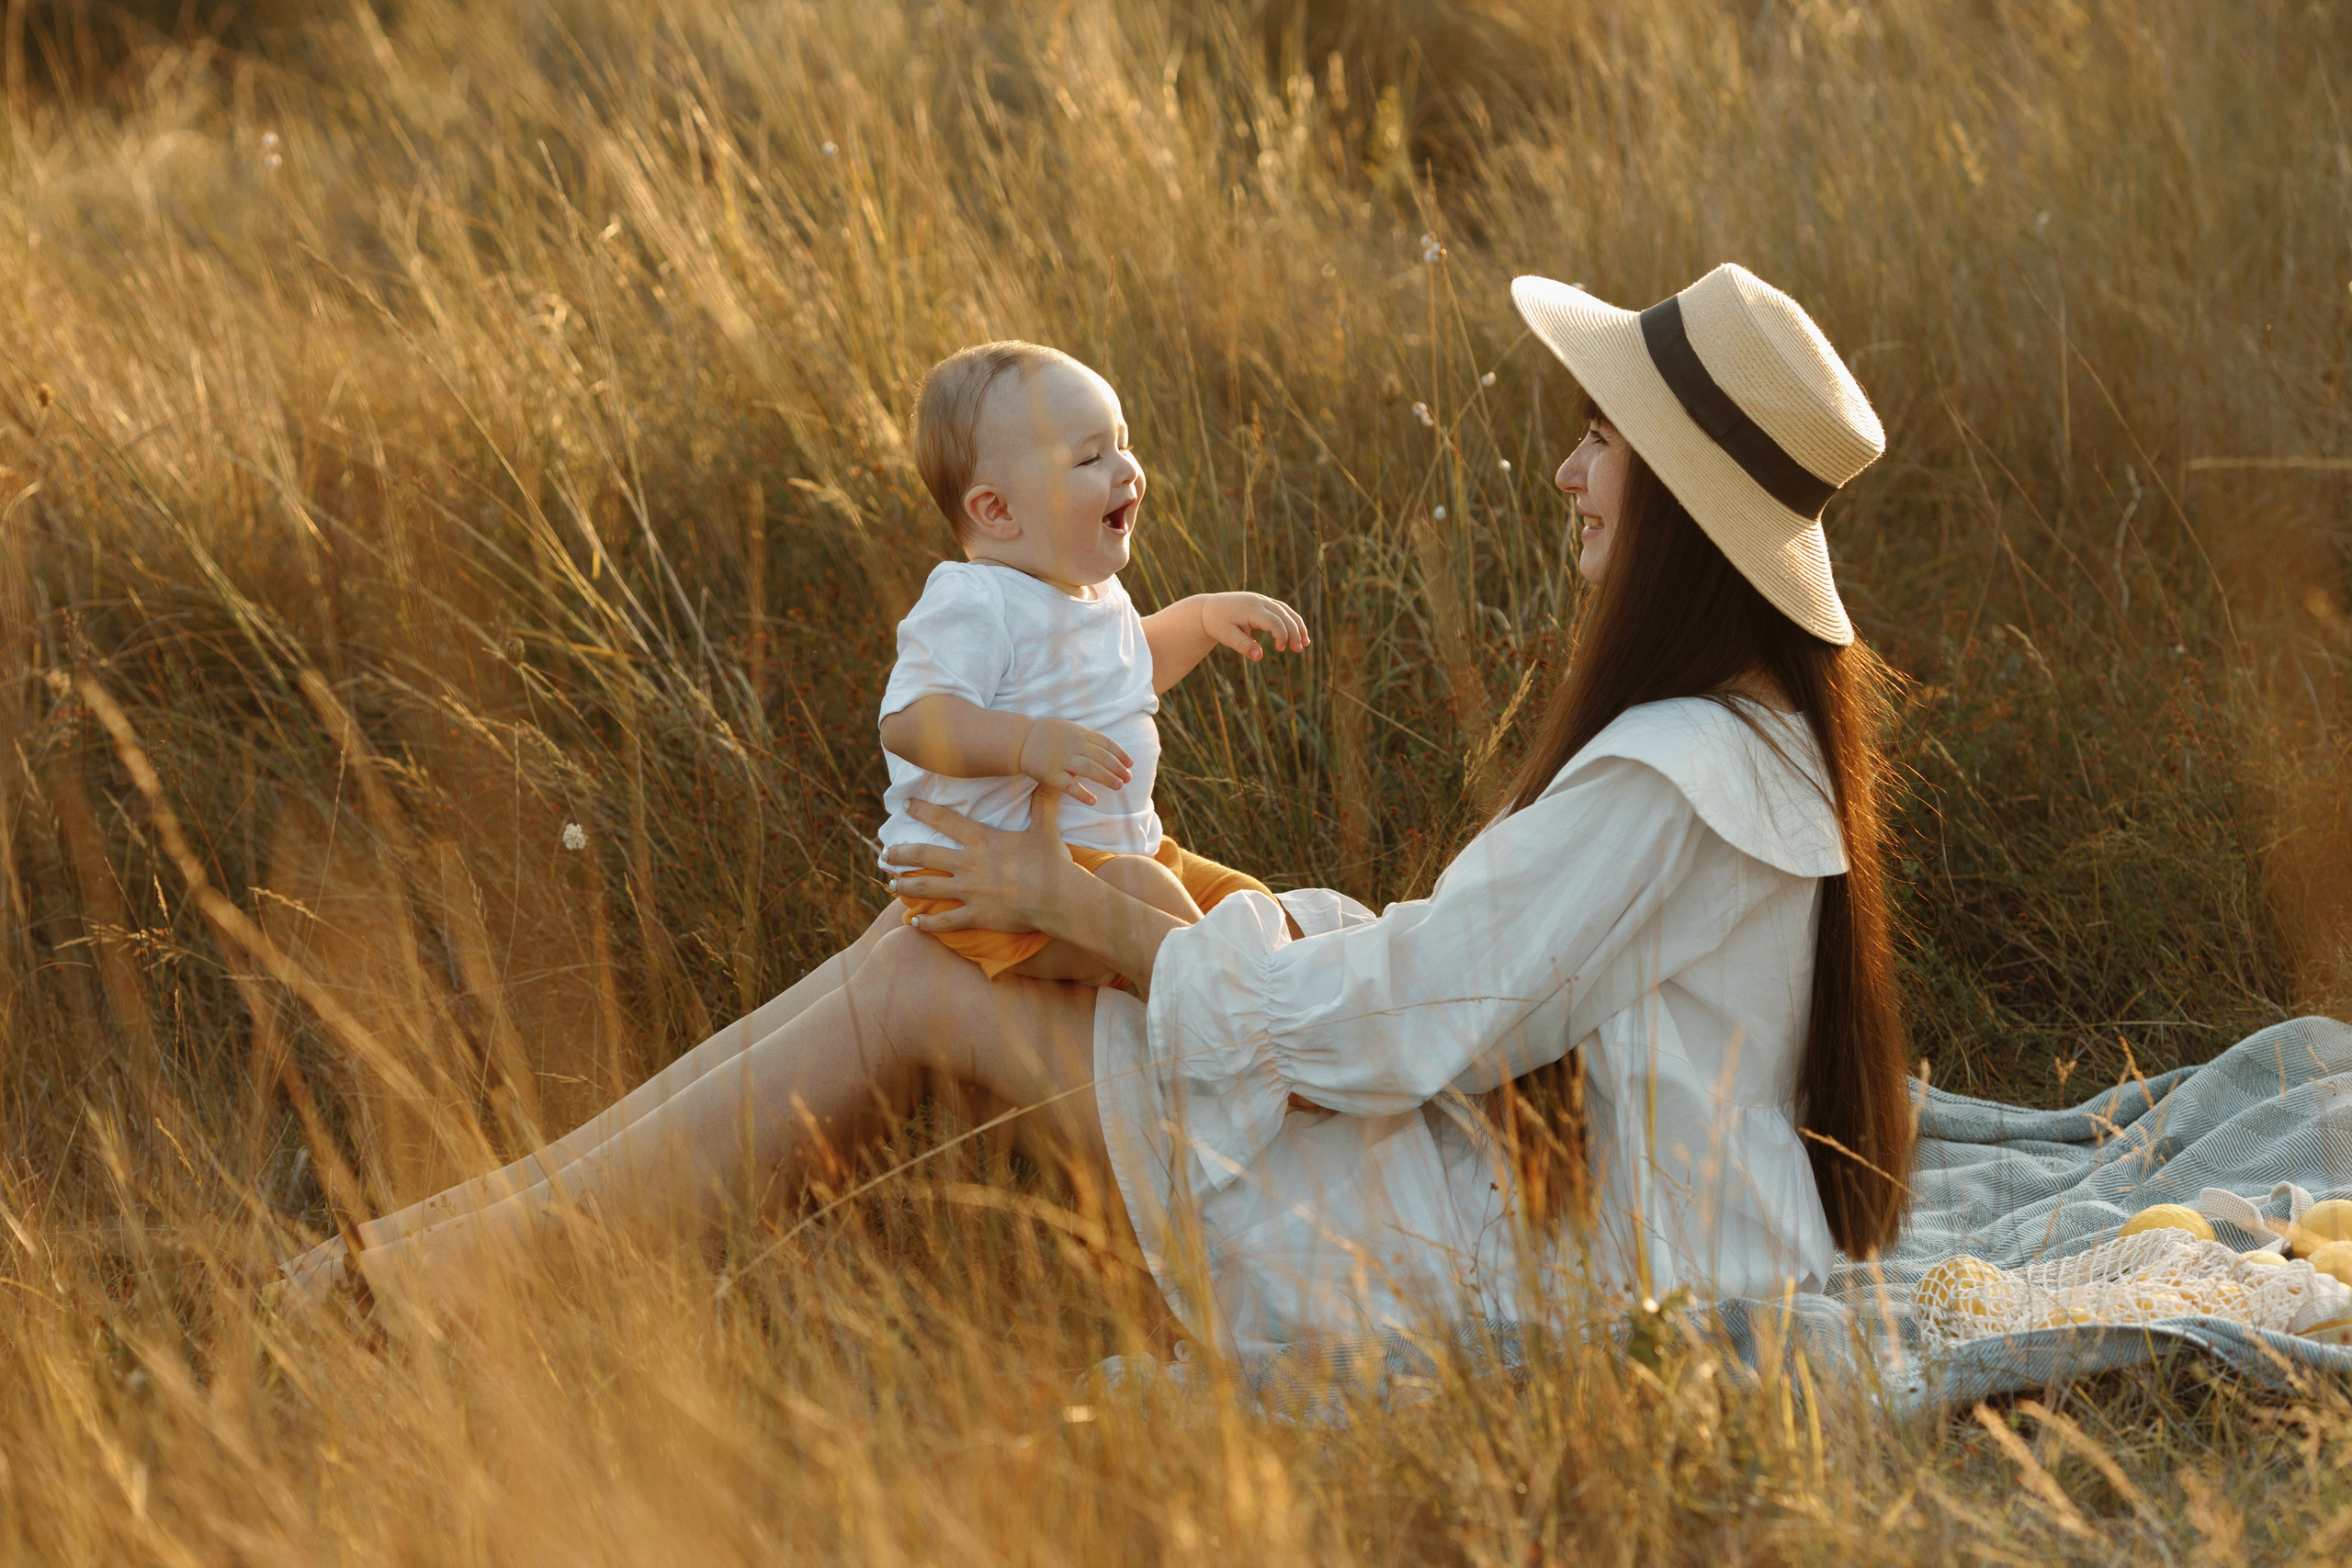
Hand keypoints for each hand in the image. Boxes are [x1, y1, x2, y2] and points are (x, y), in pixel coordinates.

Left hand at [884, 787, 1084, 935]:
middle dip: (900, 854)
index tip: (905, 805)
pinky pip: (944, 921)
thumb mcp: (1045, 828)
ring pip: (926, 888)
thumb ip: (1043, 802)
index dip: (921, 810)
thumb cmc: (1052, 862)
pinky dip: (926, 923)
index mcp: (981, 839)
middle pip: (923, 855)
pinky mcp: (975, 916)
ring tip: (892, 883)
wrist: (1060, 899)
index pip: (943, 819)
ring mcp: (969, 892)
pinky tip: (913, 922)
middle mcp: (968, 864)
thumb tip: (1054, 776)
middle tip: (885, 854)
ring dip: (905, 885)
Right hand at [1015, 717, 1132, 805]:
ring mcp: (1063, 760)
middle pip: (1102, 757)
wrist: (1021, 740)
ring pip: (1090, 769)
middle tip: (1128, 778)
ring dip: (1107, 778)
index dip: (1120, 753)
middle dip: (1118, 768)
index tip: (1130, 763)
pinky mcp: (1052, 774)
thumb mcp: (1069, 728)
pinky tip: (1093, 800)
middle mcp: (1074, 745)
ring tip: (1118, 786)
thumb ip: (1087, 737)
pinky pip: (1070, 785)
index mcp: (1080, 733)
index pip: (1106, 743)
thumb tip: (1108, 749)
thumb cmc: (1047, 735)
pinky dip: (1082, 794)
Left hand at [1198, 592, 1310, 661]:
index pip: (1274, 621)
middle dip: (1295, 632)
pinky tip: (1297, 633)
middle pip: (1284, 615)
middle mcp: (1259, 601)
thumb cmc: (1217, 623)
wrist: (1209, 608)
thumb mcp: (1226, 637)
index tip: (1280, 650)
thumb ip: (1243, 646)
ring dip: (1298, 625)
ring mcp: (1262, 600)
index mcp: (1251, 609)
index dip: (1282, 636)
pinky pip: (1282, 610)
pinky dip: (1291, 620)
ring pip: (1286, 611)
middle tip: (1299, 649)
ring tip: (1306, 643)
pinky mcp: (1263, 603)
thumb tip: (1259, 657)